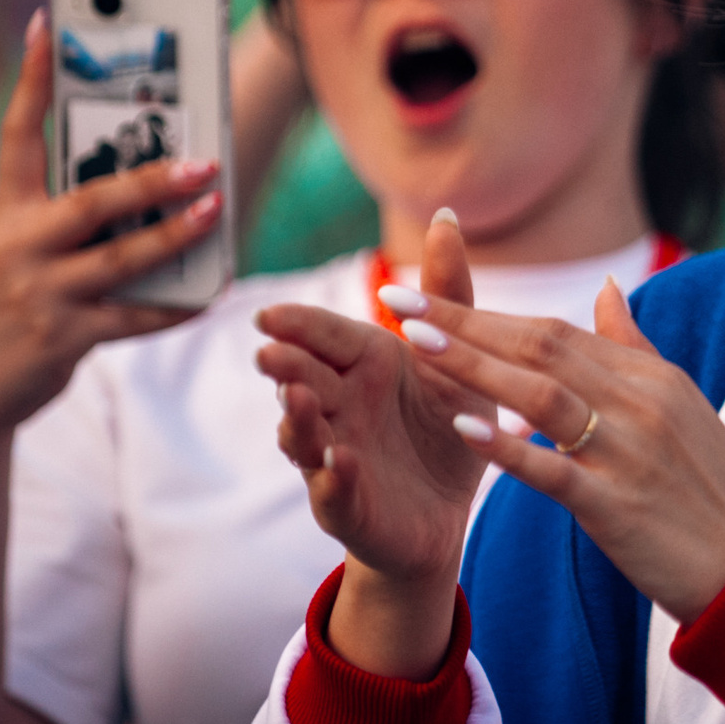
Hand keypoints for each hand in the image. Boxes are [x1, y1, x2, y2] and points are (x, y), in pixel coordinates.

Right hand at [0, 13, 221, 439]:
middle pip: (92, 202)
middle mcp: (17, 247)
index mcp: (5, 212)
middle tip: (205, 161)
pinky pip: (136, 316)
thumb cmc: (13, 299)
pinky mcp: (64, 339)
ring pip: (123, 259)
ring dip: (177, 235)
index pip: (18, 133)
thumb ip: (68, 213)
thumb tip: (151, 176)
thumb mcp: (21, 248)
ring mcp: (40, 295)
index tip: (47, 21)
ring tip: (217, 210)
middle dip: (152, 179)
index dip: (33, 77)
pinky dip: (177, 303)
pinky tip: (213, 288)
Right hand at [258, 213, 494, 676]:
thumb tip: (445, 213)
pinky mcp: (349, 507)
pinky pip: (335, 494)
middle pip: (304, 380)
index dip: (297, 327)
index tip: (269, 314)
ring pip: (306, 436)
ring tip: (295, 400)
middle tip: (269, 351)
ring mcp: (335, 457)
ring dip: (297, 420)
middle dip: (285, 366)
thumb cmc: (444, 424)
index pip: (324, 336)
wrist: (449, 510)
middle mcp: (338, 407)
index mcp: (362, 365)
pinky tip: (338, 462)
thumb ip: (447, 292)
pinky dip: (333, 479)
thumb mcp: (455, 358)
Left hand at [390, 279, 724, 623]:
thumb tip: (606, 287)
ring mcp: (629, 451)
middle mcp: (639, 401)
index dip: (488, 311)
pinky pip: (553, 469)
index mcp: (650, 376)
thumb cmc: (709, 488)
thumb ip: (633, 346)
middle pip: (542, 346)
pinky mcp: (617, 505)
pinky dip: (507, 446)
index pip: (558, 330)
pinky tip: (461, 427)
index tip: (427, 295)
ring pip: (541, 393)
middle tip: (399, 299)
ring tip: (416, 343)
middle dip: (466, 321)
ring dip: (474, 365)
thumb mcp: (680, 404)